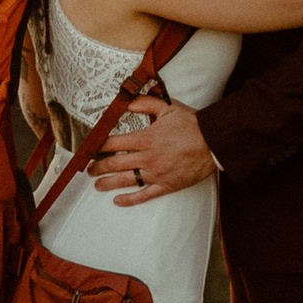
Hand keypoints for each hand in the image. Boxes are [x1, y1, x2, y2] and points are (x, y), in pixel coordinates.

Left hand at [90, 98, 216, 203]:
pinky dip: (130, 199)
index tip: (89, 149)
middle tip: (89, 169)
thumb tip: (126, 102)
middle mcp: (147, 157)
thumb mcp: (168, 107)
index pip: (114, 143)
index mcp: (146, 138)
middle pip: (115, 164)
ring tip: (97, 185)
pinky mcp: (166, 185)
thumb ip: (145, 103)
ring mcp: (156, 173)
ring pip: (126, 180)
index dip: (98, 146)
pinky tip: (118, 201)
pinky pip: (144, 195)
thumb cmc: (192, 125)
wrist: (214, 144)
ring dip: (108, 183)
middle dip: (98, 167)